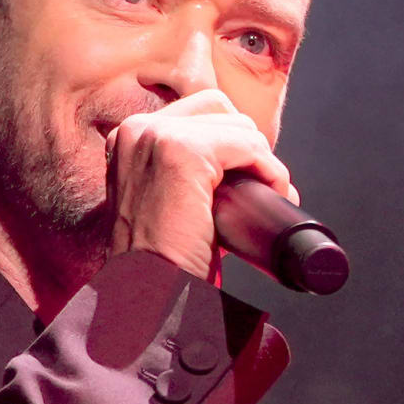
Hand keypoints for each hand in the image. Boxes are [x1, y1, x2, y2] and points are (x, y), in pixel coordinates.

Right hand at [102, 89, 293, 279]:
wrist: (146, 294)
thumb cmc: (160, 263)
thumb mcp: (163, 205)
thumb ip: (182, 179)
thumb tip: (239, 168)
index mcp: (129, 140)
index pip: (198, 112)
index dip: (231, 142)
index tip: (246, 181)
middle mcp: (136, 130)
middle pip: (219, 109)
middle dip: (249, 145)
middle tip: (262, 189)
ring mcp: (158, 137)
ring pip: (239, 126)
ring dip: (263, 161)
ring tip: (265, 199)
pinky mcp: (184, 152)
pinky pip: (250, 145)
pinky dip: (271, 170)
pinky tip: (274, 194)